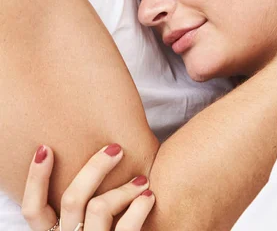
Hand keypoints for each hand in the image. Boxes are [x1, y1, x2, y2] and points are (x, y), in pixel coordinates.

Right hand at [22, 144, 154, 230]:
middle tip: (115, 149)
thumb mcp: (82, 228)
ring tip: (143, 180)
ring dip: (124, 187)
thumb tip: (93, 165)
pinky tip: (148, 196)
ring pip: (99, 207)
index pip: (33, 210)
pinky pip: (126, 227)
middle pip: (71, 199)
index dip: (36, 179)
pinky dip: (139, 206)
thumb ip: (80, 209)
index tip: (46, 148)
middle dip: (94, 167)